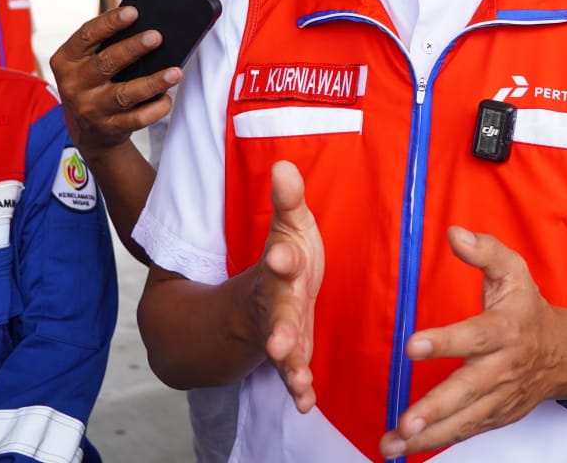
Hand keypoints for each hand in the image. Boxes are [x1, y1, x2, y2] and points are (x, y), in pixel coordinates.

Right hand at [49, 5, 181, 154]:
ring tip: (175, 72)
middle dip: (133, 48)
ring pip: (125, 94)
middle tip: (156, 36)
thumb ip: (105, 44)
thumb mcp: (86, 62)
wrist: (87, 130)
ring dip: (153, 82)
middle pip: (106, 63)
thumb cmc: (93, 82)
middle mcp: (74, 85)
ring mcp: (91, 109)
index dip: (110, 23)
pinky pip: (138, 118)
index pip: (86, 36)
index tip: (133, 12)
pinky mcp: (110, 127)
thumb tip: (145, 26)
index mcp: (66, 61)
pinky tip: (167, 98)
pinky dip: (156, 107)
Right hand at [252, 161, 324, 412]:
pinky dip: (298, 389)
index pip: (279, 262)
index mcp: (279, 269)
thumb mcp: (289, 225)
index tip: (281, 256)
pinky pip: (293, 374)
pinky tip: (305, 402)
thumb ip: (288, 200)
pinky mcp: (291, 354)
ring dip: (289, 366)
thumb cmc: (287, 256)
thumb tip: (284, 164)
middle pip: (276, 315)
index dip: (280, 259)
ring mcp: (280, 332)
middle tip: (278, 342)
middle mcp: (275, 303)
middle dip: (278, 328)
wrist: (261, 296)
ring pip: (282, 352)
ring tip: (297, 380)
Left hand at [379, 227, 566, 457]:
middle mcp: (503, 367)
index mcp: (505, 329)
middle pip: (468, 391)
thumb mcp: (514, 271)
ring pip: (464, 420)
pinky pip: (466, 431)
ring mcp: (500, 396)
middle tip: (405, 422)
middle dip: (435, 408)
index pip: (474, 337)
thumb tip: (455, 234)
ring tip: (393, 444)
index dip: (445, 342)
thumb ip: (485, 251)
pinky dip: (437, 442)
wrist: (566, 353)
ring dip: (428, 436)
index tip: (413, 346)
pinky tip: (406, 449)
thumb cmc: (529, 310)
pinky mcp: (496, 415)